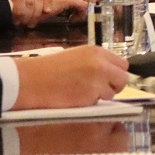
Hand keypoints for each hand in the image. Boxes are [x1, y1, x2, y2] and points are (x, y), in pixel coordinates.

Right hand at [12, 45, 129, 109]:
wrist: (31, 81)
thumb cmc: (49, 70)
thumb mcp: (76, 57)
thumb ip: (95, 63)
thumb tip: (111, 73)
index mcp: (96, 51)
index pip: (122, 64)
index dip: (115, 74)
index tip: (107, 79)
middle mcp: (101, 63)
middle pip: (123, 78)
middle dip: (114, 85)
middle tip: (98, 89)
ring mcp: (98, 79)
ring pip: (113, 92)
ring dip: (101, 96)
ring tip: (81, 92)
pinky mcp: (92, 95)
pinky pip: (100, 102)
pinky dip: (91, 103)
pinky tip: (76, 98)